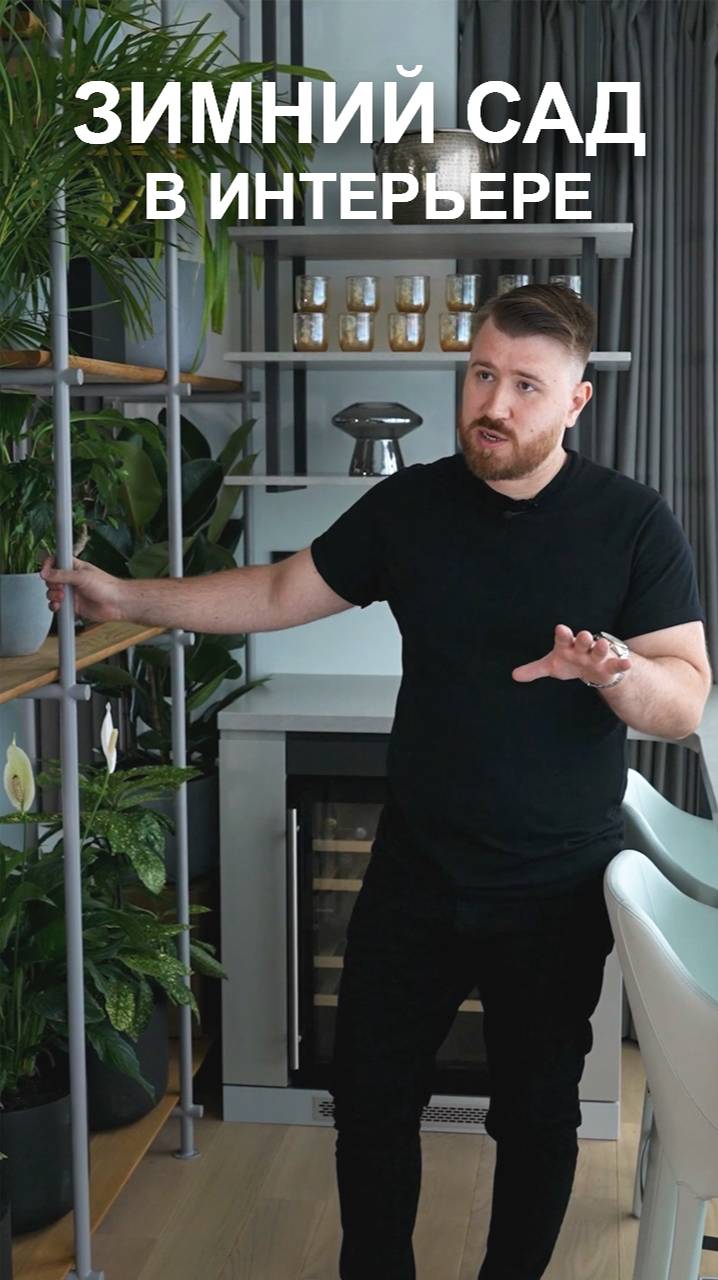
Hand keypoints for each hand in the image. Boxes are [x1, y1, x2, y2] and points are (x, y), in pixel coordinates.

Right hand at [40, 557, 124, 622]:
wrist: (117, 604)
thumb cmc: (107, 586)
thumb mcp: (82, 577)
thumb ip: (62, 575)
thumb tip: (46, 573)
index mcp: (74, 567)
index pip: (56, 561)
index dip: (48, 565)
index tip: (45, 571)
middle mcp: (71, 579)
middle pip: (51, 579)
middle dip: (51, 584)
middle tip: (60, 587)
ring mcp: (71, 593)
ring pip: (52, 593)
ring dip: (53, 596)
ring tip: (62, 597)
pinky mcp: (72, 605)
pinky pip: (58, 606)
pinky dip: (55, 606)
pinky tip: (59, 606)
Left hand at [512, 625, 631, 685]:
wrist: (592, 669)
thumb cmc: (571, 663)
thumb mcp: (552, 667)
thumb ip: (534, 670)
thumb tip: (514, 675)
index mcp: (567, 646)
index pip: (563, 638)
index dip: (563, 634)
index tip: (561, 629)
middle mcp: (583, 648)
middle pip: (583, 642)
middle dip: (584, 639)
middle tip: (584, 635)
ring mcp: (597, 656)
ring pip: (600, 651)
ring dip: (601, 648)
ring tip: (602, 645)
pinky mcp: (610, 666)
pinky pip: (617, 664)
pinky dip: (622, 664)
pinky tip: (627, 663)